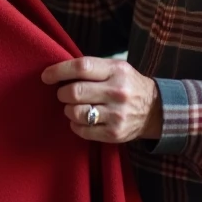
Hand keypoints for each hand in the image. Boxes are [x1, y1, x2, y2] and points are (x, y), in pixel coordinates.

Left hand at [41, 56, 161, 142]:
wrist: (155, 110)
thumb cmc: (128, 85)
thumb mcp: (117, 68)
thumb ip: (92, 68)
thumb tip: (59, 71)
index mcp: (116, 71)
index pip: (81, 67)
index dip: (59, 71)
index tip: (46, 76)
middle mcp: (117, 92)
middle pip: (75, 91)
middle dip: (62, 93)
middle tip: (63, 94)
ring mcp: (116, 115)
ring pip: (75, 112)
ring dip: (68, 109)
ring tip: (73, 107)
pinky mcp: (114, 133)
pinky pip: (82, 130)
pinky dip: (75, 125)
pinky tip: (81, 120)